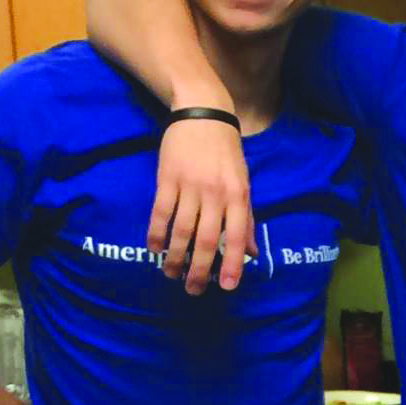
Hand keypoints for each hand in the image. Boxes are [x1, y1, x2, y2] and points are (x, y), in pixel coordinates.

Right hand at [148, 118, 253, 294]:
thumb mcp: (244, 184)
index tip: (227, 287)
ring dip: (175, 256)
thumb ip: (245, 218)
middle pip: (206, 239)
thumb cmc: (226, 153)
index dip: (232, 264)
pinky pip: (160, 211)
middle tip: (193, 290)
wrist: (203, 114)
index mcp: (237, 196)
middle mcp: (214, 194)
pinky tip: (154, 249)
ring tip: (171, 275)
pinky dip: (156, 233)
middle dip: (199, 269)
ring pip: (181, 229)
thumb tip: (251, 253)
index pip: (236, 237)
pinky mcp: (166, 177)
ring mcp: (189, 186)